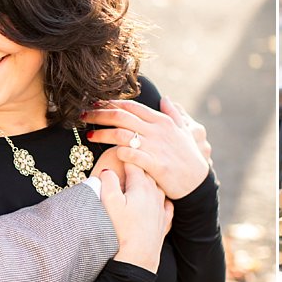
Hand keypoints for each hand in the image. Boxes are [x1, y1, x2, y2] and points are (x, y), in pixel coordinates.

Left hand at [82, 97, 210, 199]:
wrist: (197, 182)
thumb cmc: (189, 157)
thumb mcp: (185, 130)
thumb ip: (174, 113)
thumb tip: (166, 98)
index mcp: (161, 120)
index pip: (131, 105)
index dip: (110, 103)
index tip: (95, 104)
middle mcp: (157, 130)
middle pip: (121, 116)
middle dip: (99, 114)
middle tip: (83, 115)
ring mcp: (156, 147)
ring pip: (121, 134)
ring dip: (102, 133)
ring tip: (90, 135)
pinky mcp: (155, 164)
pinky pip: (131, 155)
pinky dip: (118, 151)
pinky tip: (108, 152)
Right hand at [96, 161, 171, 272]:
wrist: (137, 257)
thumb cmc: (121, 230)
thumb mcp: (109, 203)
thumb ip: (108, 182)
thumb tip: (108, 169)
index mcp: (141, 186)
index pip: (134, 163)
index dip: (126, 155)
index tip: (120, 150)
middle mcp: (155, 194)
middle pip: (148, 173)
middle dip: (139, 165)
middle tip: (130, 160)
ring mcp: (162, 208)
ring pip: (159, 187)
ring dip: (151, 181)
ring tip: (142, 179)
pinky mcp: (164, 222)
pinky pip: (167, 205)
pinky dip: (162, 199)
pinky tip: (159, 200)